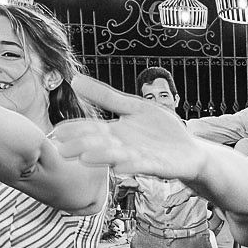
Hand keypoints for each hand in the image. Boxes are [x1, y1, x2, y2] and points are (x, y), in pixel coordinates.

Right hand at [48, 93, 209, 181]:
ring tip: (85, 158)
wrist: (189, 150)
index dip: (76, 132)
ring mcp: (140, 158)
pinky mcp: (159, 166)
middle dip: (83, 148)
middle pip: (100, 146)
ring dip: (102, 158)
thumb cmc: (161, 130)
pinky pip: (144, 166)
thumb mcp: (133, 107)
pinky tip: (122, 166)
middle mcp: (124, 147)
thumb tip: (75, 80)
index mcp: (116, 133)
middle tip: (63, 150)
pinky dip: (133, 167)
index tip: (57, 133)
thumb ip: (106, 97)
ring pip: (119, 158)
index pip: (92, 130)